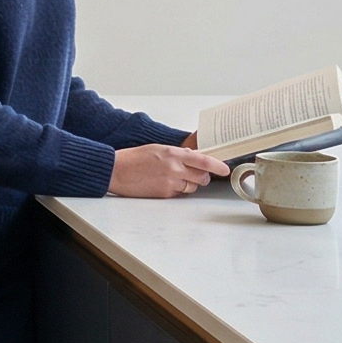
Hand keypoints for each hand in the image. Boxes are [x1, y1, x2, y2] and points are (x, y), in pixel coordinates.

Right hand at [109, 143, 229, 197]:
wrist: (116, 171)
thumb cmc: (133, 158)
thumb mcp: (157, 149)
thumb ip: (177, 154)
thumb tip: (193, 158)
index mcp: (172, 153)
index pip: (203, 160)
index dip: (217, 165)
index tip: (225, 169)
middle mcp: (174, 168)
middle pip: (202, 177)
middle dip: (202, 177)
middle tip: (197, 174)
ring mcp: (170, 182)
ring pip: (192, 187)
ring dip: (190, 184)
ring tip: (175, 178)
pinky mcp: (164, 194)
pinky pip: (179, 193)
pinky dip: (177, 190)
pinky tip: (165, 184)